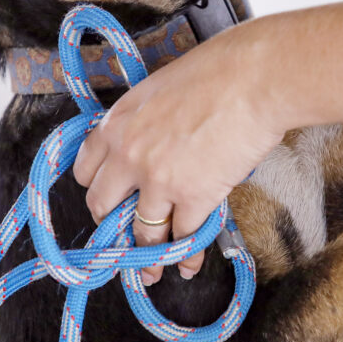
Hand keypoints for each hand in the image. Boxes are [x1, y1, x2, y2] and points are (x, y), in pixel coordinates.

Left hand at [72, 21, 283, 283]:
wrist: (256, 79)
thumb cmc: (220, 70)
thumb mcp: (162, 87)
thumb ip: (147, 118)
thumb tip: (156, 136)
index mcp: (117, 122)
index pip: (86, 169)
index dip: (99, 187)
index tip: (110, 198)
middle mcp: (128, 155)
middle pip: (103, 207)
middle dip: (115, 225)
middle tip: (127, 233)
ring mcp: (159, 180)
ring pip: (142, 232)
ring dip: (147, 255)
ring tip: (152, 271)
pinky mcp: (193, 197)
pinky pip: (183, 238)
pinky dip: (187, 256)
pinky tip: (189, 265)